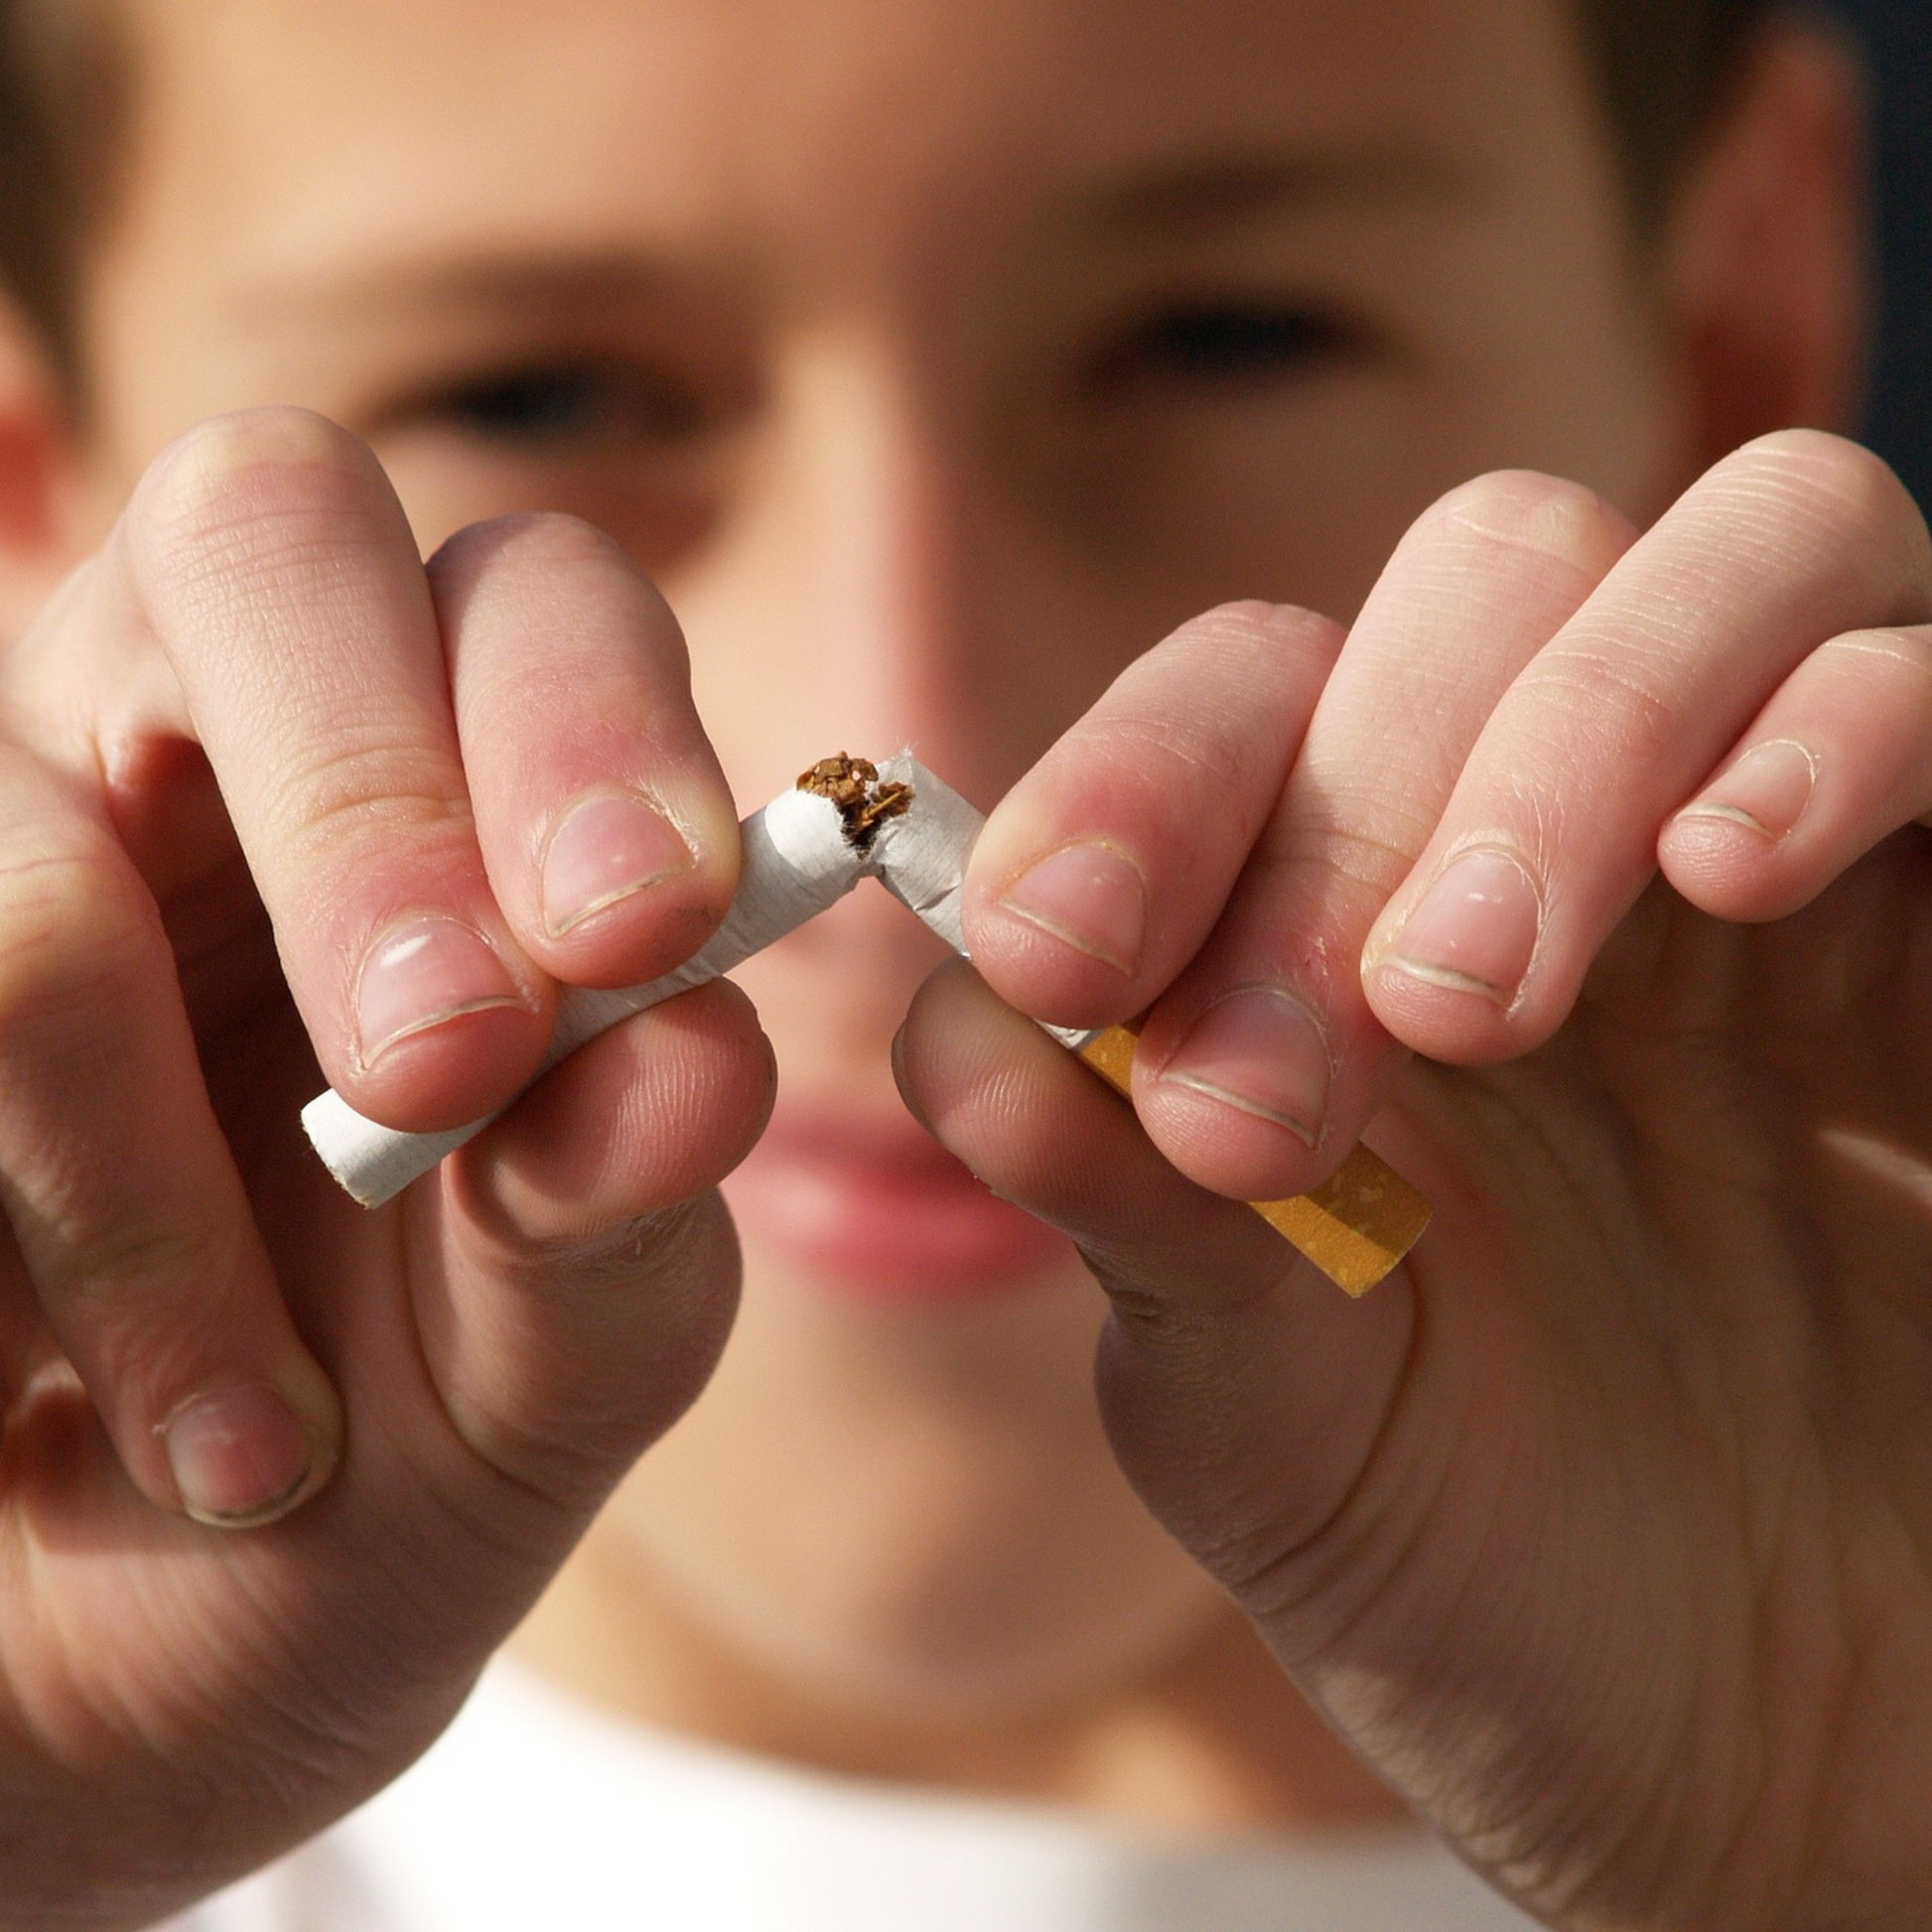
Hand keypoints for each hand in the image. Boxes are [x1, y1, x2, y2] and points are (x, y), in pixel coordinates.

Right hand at [0, 411, 767, 1929]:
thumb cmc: (372, 1481)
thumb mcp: (540, 1380)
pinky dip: (19, 1251)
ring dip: (151, 1182)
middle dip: (371, 801)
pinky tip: (52, 1414)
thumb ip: (621, 1221)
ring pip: (37, 857)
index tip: (638, 933)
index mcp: (459, 809)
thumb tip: (698, 1060)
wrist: (103, 1679)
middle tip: (437, 1069)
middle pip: (262, 527)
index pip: (530, 601)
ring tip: (251, 1451)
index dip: (585, 722)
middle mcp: (209, 746)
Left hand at [898, 430, 1931, 1928]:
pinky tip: (1740, 871)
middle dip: (1361, 793)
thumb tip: (963, 1034)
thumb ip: (1127, 1210)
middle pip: (1491, 573)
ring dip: (1581, 729)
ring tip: (1481, 996)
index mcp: (1362, 936)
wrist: (1794, 1761)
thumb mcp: (1269, 1415)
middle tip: (1306, 1072)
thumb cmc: (1507, 1590)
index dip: (1136, 783)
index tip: (1053, 954)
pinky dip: (1839, 727)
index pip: (1250, 700)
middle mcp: (1587, 850)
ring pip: (1748, 542)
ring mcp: (1811, 866)